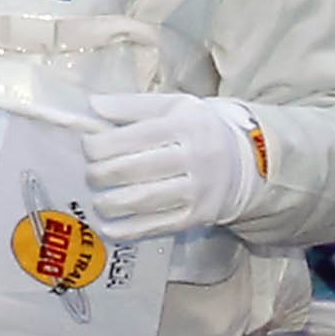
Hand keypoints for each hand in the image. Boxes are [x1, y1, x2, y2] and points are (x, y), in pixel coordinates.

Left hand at [77, 88, 269, 241]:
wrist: (247, 160)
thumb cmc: (197, 130)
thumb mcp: (172, 107)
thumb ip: (131, 105)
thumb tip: (92, 105)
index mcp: (184, 125)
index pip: (133, 136)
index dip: (100, 145)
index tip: (88, 148)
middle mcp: (194, 157)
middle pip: (134, 169)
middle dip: (100, 175)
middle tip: (90, 175)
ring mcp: (198, 190)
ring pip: (144, 200)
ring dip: (110, 203)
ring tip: (97, 200)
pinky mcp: (198, 216)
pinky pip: (157, 226)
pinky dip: (128, 230)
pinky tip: (108, 228)